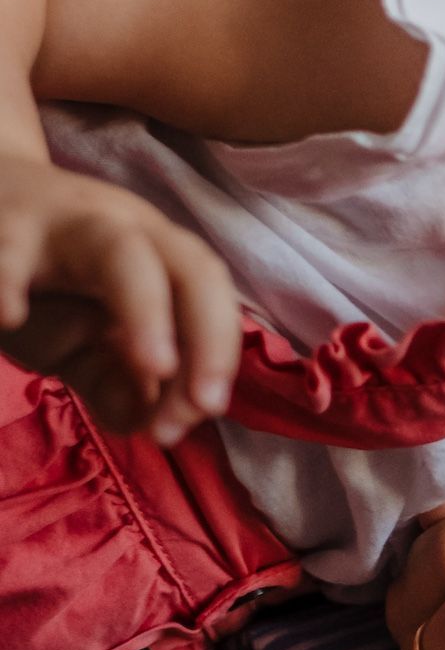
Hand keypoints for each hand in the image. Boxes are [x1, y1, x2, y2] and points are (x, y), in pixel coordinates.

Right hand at [0, 153, 239, 443]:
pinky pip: (11, 256)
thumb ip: (115, 382)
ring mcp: (66, 227)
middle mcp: (124, 232)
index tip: (205, 411)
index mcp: (157, 253)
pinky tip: (11, 316)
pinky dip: (9, 284)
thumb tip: (150, 422)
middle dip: (207, 336)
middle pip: (189, 268)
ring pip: (120, 252)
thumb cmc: (43, 278)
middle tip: (199, 407)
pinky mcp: (5, 233)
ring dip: (147, 309)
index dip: (218, 354)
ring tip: (157, 365)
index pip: (210, 298)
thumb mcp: (81, 339)